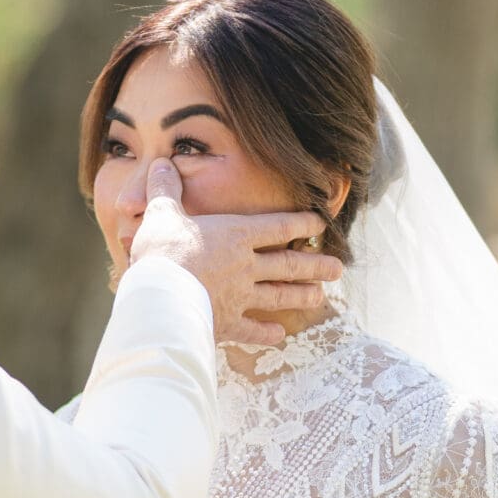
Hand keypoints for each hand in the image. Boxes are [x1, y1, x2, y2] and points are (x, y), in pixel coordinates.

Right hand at [126, 159, 342, 348]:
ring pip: (278, 296)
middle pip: (288, 264)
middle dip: (315, 265)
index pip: (278, 227)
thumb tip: (160, 163)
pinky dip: (266, 333)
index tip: (321, 225)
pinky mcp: (226, 323)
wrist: (158, 299)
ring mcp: (240, 297)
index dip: (302, 224)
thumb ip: (165, 189)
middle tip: (338, 268)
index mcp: (236, 235)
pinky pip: (251, 330)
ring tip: (321, 297)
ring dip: (301, 296)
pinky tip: (280, 335)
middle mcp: (246, 266)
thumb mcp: (162, 213)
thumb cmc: (162, 252)